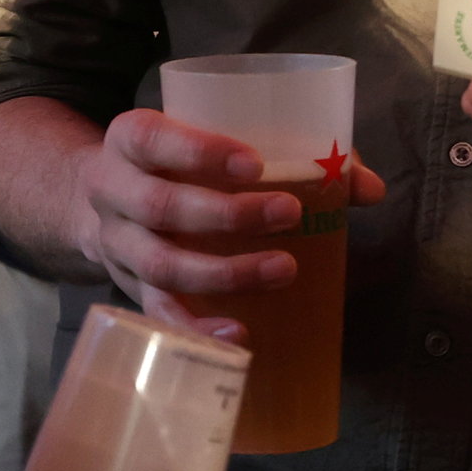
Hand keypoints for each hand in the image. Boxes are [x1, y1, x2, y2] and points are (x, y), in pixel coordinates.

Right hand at [65, 108, 385, 340]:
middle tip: (289, 213)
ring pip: (162, 264)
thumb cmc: (182, 163)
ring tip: (284, 269)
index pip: (152, 138)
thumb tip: (366, 187)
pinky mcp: (132, 290)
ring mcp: (118, 245)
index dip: (197, 150)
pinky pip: (160, 314)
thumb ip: (294, 153)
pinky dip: (199, 327)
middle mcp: (112, 191)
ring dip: (225, 272)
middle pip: (159, 206)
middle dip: (227, 214)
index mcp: (130, 138)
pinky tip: (239, 332)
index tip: (254, 163)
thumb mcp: (213, 143)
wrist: (106, 201)